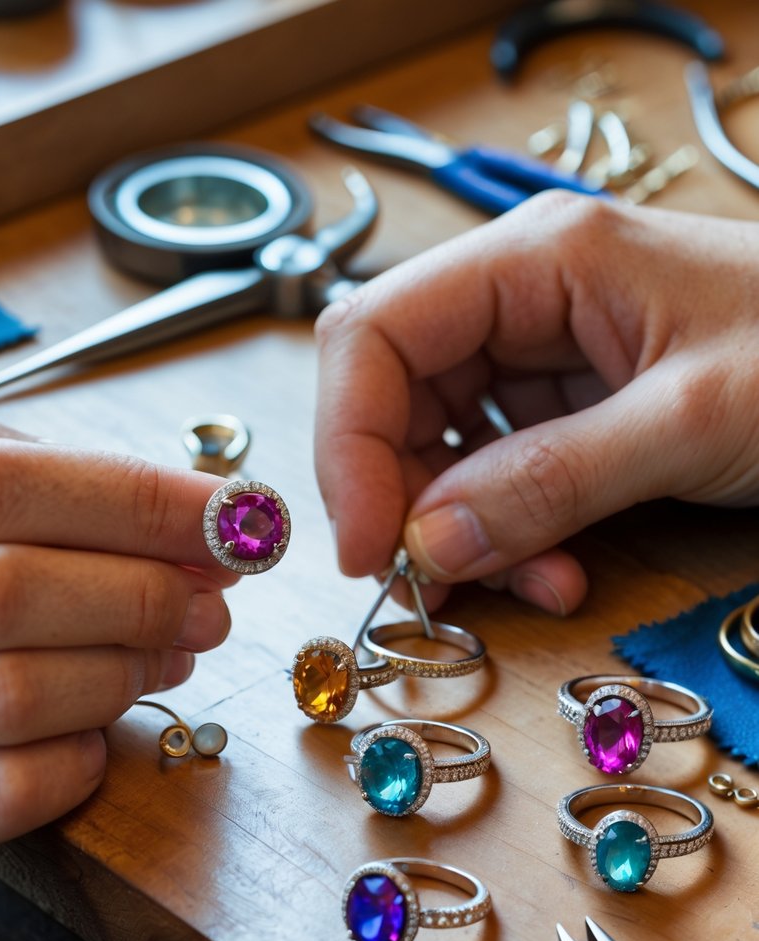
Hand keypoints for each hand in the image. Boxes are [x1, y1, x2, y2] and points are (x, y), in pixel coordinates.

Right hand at [0, 406, 234, 855]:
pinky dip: (76, 765)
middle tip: (212, 606)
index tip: (240, 519)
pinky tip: (96, 735)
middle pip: (13, 591)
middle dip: (144, 597)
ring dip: (126, 676)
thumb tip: (204, 522)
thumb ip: (61, 483)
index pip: (9, 486)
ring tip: (167, 656)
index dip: (141, 504)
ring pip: (18, 695)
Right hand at [314, 192, 758, 613]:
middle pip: (392, 397)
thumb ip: (551, 481)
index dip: (348, 444)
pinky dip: (507, 536)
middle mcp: (523, 298)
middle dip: (403, 497)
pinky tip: (556, 572)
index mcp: (538, 258)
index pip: (373, 335)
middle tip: (434, 581)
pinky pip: (494, 476)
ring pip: (438, 448)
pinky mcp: (569, 410)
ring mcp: (544, 356)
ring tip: (531, 585)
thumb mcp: (690, 421)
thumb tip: (427, 542)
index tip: (368, 547)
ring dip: (461, 530)